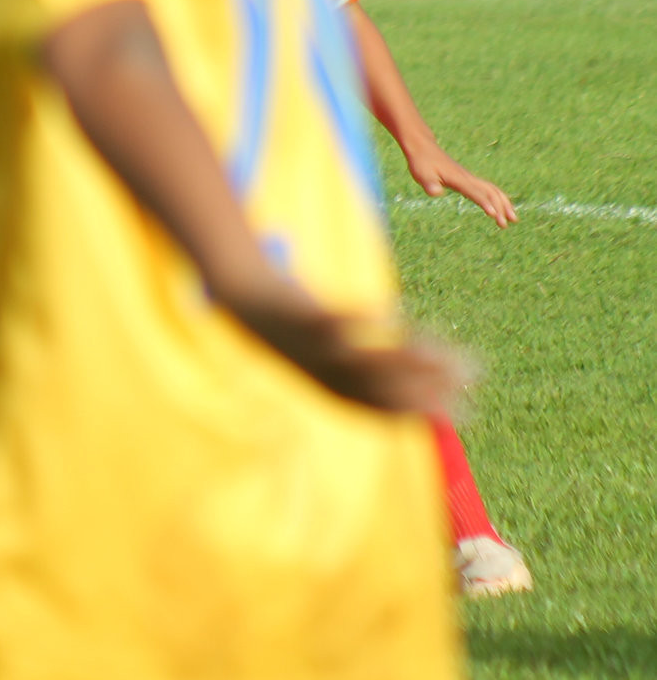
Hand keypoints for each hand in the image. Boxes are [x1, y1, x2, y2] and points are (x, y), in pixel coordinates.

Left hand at [218, 269, 466, 413]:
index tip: (467, 417)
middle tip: (472, 383)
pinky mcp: (299, 315)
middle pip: (381, 388)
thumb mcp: (331, 356)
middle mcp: (323, 375)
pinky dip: (362, 322)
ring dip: (405, 359)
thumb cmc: (297, 329)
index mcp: (332, 388)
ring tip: (447, 355)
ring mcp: (311, 348)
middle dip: (427, 389)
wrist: (243, 299)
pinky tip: (393, 316)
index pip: (385, 409)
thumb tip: (418, 380)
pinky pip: (331, 321)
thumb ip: (371, 370)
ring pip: (362, 361)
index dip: (423, 414)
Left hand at [402, 137, 515, 226]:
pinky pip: (488, 189)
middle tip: (506, 224)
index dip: (484, 203)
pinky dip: (498, 198)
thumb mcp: (421, 175)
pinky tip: (500, 208)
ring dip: (504, 204)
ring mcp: (469, 178)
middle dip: (500, 207)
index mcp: (458, 179)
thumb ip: (429, 184)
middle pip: (490, 192)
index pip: (474, 192)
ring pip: (492, 190)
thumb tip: (436, 193)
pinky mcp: (468, 179)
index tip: (493, 215)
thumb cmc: (421, 163)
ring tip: (512, 219)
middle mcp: (468, 178)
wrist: (424, 148)